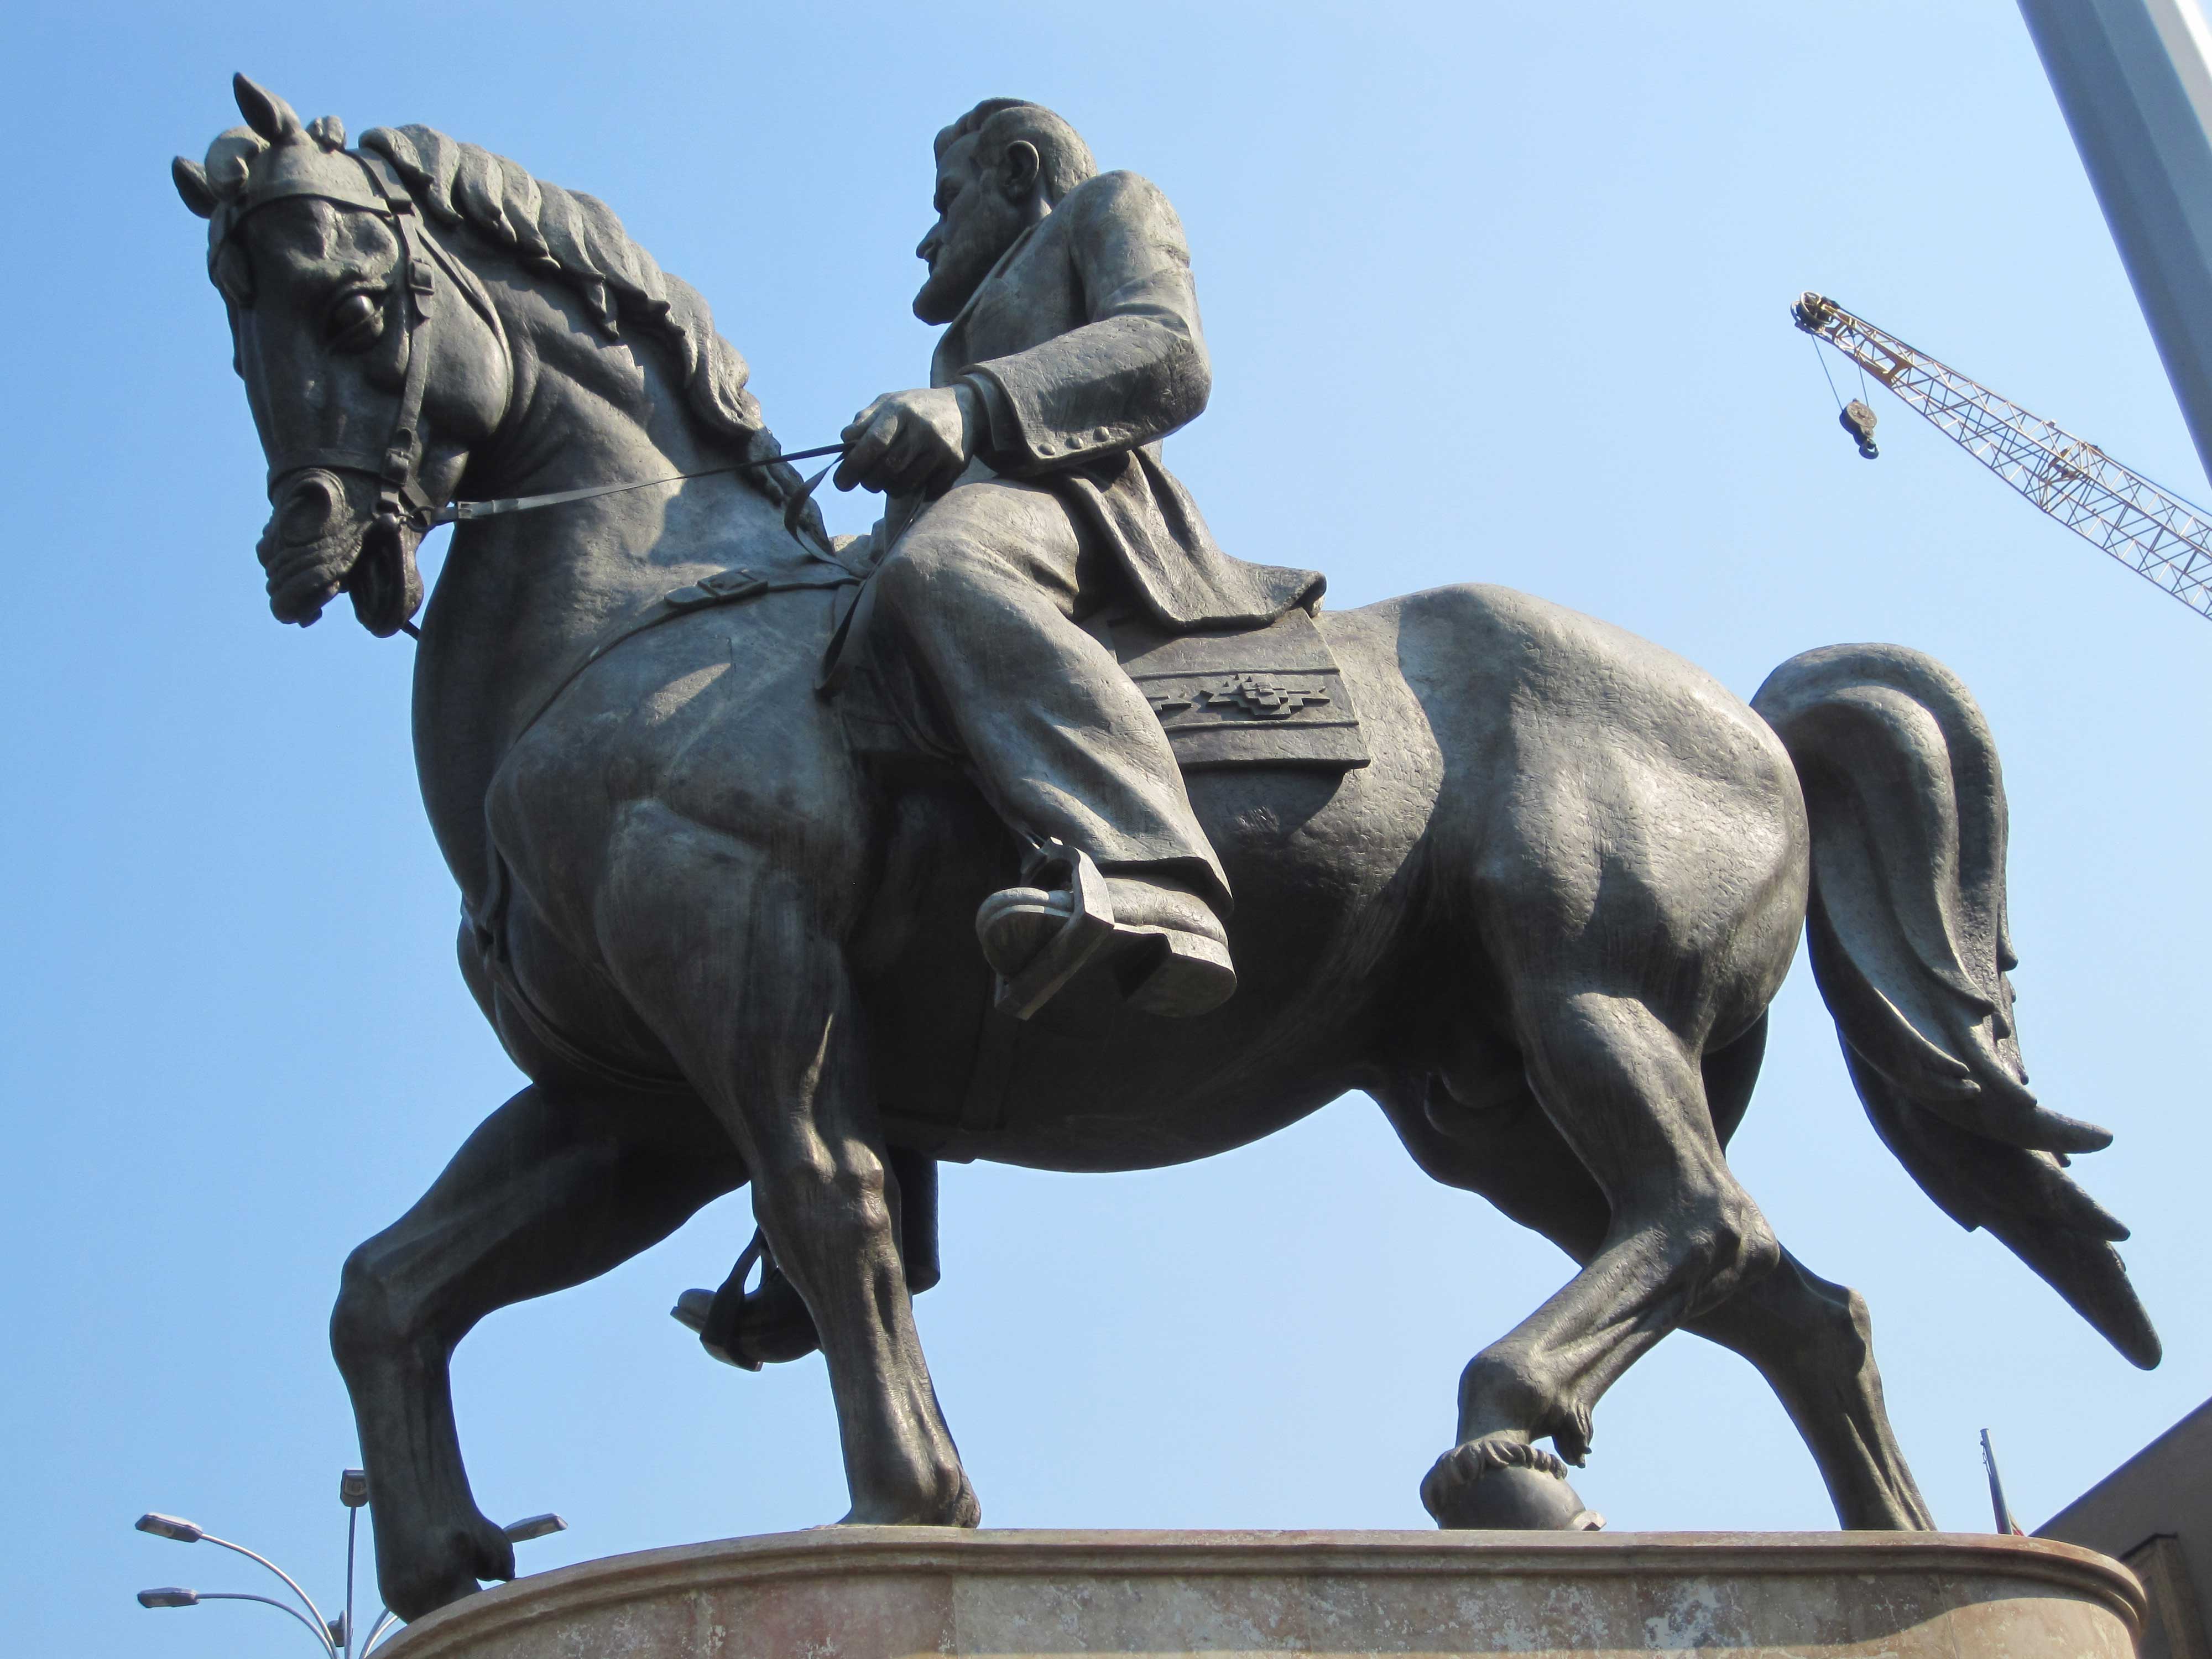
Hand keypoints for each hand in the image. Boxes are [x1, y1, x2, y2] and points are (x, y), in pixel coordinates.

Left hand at [836, 384, 975, 496]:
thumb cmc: (917, 408)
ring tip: (889, 478)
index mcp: (901, 410)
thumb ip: (864, 421)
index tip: (840, 482)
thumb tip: (844, 441)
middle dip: (869, 481)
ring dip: (890, 488)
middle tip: (866, 481)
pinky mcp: (956, 464)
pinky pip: (927, 491)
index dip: (853, 466)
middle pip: (887, 469)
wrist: (966, 408)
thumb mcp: (889, 403)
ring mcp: (942, 448)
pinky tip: (915, 476)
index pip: (873, 443)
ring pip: (904, 485)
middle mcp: (923, 428)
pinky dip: (916, 490)